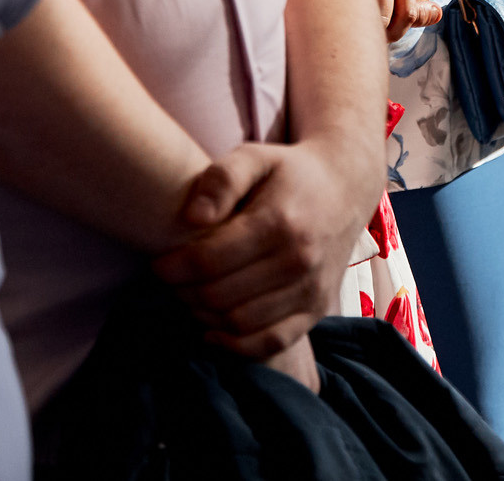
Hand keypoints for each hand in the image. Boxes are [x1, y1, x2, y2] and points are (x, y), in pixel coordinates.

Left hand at [153, 142, 371, 359]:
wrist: (345, 188)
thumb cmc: (289, 172)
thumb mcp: (255, 157)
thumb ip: (221, 179)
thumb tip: (193, 217)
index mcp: (279, 222)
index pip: (208, 261)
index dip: (173, 268)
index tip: (158, 263)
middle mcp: (300, 261)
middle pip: (219, 296)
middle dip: (184, 292)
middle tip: (173, 280)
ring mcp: (312, 290)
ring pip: (240, 323)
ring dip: (205, 316)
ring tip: (193, 296)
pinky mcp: (317, 310)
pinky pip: (271, 343)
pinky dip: (237, 345)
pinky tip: (215, 329)